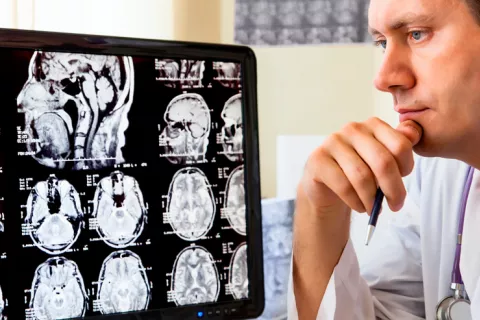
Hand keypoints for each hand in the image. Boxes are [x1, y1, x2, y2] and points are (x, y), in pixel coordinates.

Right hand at [300, 117, 422, 217]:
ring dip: (372, 199)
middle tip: (396, 205)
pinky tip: (359, 206)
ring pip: (362, 176)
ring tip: (373, 208)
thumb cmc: (359, 172)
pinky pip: (343, 186)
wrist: (326, 185)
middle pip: (383, 162)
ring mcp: (332, 142)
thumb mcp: (383, 160)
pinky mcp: (318, 159)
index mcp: (373, 125)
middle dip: (394, 189)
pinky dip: (356, 202)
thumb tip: (414, 133)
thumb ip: (400, 146)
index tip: (402, 182)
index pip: (400, 145)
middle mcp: (352, 129)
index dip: (406, 168)